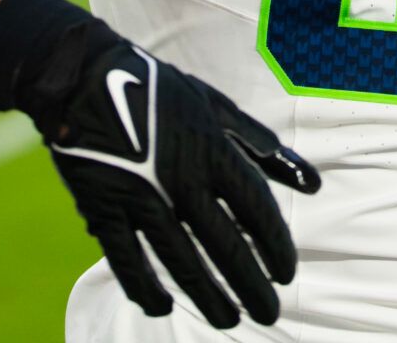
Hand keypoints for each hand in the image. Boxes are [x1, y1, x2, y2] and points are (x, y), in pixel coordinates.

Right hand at [17, 28, 319, 329]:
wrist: (85, 78)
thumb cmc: (158, 90)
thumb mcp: (215, 106)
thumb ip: (260, 144)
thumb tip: (311, 180)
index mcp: (212, 150)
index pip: (256, 210)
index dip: (275, 246)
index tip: (287, 274)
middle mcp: (182, 179)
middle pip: (226, 246)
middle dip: (251, 285)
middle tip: (268, 313)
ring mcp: (141, 197)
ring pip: (181, 262)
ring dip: (208, 297)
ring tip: (229, 320)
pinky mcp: (103, 209)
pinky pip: (126, 260)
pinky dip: (144, 289)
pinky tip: (161, 308)